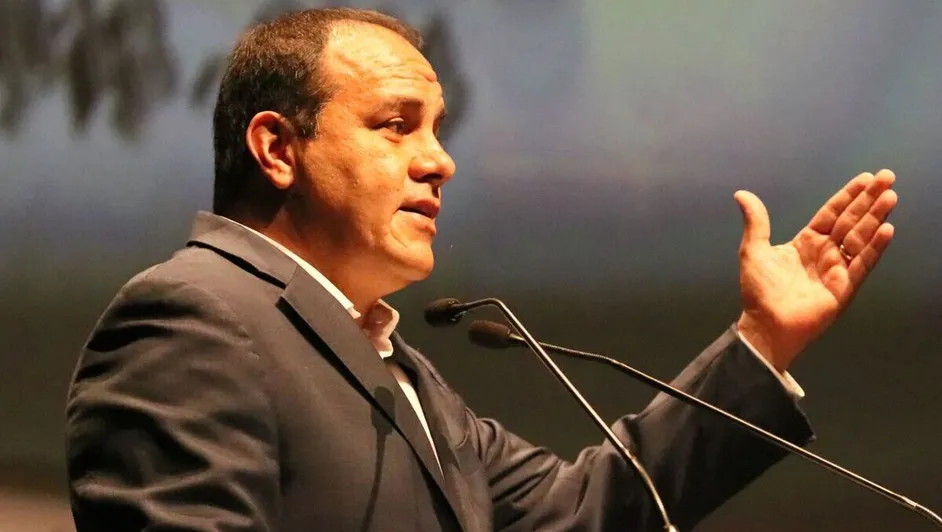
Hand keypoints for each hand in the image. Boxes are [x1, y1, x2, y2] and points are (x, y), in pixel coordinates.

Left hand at [734, 170, 896, 371]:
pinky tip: (886, 229)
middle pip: (851, 220)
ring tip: (890, 197)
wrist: (765, 324)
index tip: (866, 178)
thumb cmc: (759, 290)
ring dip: (875, 218)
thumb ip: (755, 222)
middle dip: (869, 200)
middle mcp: (825, 252)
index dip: (848, 196)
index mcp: (807, 242)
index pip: (832, 213)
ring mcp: (838, 269)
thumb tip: (741, 194)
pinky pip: (863, 263)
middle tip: (888, 177)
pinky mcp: (845, 287)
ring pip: (860, 238)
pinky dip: (874, 247)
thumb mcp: (754, 250)